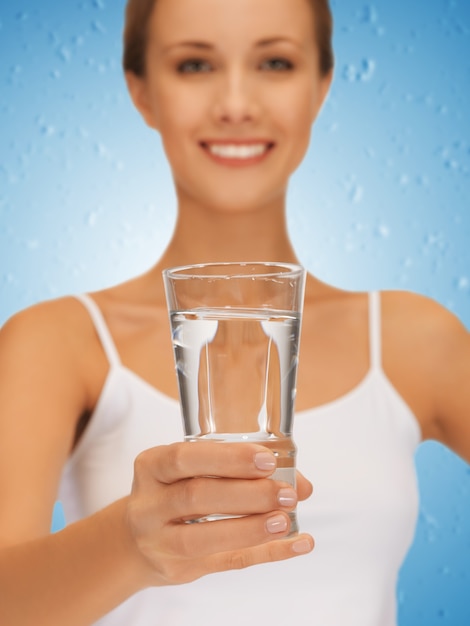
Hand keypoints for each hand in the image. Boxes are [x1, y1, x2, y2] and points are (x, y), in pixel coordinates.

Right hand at [125, 442, 313, 585]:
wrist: (136, 539)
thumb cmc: (174, 491)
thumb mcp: (193, 470)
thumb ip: (240, 468)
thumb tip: (300, 484)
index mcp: (152, 467)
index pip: (185, 458)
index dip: (228, 459)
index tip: (266, 460)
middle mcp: (149, 504)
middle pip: (197, 497)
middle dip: (247, 494)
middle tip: (284, 493)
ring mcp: (161, 541)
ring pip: (204, 537)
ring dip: (251, 528)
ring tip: (285, 520)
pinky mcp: (180, 570)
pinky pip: (226, 563)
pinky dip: (266, 554)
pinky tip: (296, 544)